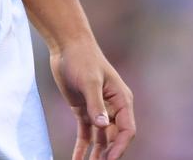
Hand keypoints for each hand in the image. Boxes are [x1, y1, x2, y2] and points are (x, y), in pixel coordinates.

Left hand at [50, 39, 134, 159]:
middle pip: (115, 138)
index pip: (127, 130)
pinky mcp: (84, 109)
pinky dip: (83, 147)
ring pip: (101, 139)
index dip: (120, 147)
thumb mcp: (89, 80)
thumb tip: (104, 126)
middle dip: (108, 155)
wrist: (66, 44)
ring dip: (96, 155)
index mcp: (121, 99)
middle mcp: (113, 107)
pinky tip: (77, 159)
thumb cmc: (82, 57)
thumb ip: (96, 103)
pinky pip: (86, 133)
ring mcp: (98, 109)